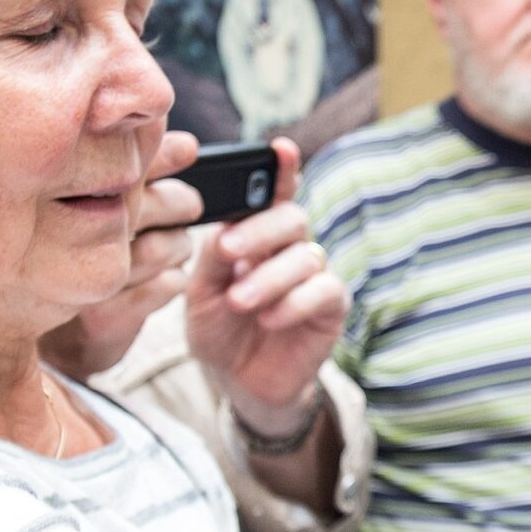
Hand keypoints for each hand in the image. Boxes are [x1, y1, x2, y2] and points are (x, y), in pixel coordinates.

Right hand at [41, 131, 203, 380]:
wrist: (60, 337)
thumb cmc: (83, 258)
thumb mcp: (107, 207)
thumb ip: (142, 172)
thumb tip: (189, 144)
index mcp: (69, 199)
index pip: (126, 165)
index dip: (162, 155)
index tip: (189, 149)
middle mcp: (75, 234)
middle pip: (156, 203)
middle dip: (181, 203)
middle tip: (188, 206)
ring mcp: (90, 276)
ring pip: (168, 246)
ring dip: (179, 246)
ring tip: (172, 247)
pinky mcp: (107, 315)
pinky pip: (168, 285)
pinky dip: (174, 280)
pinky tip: (162, 277)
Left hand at [186, 137, 348, 433]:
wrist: (239, 383)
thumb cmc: (218, 331)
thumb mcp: (200, 295)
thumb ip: (212, 260)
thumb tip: (224, 230)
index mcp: (257, 236)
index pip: (273, 194)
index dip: (281, 170)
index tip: (279, 148)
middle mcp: (290, 249)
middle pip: (292, 217)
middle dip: (260, 230)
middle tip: (229, 252)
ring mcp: (314, 276)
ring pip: (305, 255)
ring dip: (268, 277)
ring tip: (240, 301)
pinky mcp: (331, 307)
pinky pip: (323, 290)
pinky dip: (294, 302)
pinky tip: (270, 318)